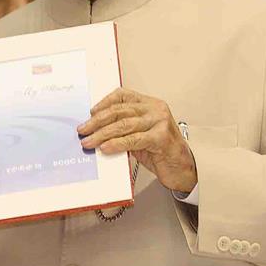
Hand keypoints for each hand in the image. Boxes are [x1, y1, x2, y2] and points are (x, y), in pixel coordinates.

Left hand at [78, 88, 197, 193]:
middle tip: (83, 130)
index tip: (90, 113)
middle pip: (119, 111)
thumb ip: (122, 129)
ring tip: (89, 142)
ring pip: (124, 125)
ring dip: (102, 134)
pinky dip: (117, 144)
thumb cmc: (160, 152)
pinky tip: (105, 148)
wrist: (182, 169)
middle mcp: (155, 109)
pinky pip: (133, 139)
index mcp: (149, 104)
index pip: (122, 95)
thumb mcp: (139, 135)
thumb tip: (94, 130)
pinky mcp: (161, 138)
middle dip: (97, 121)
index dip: (104, 103)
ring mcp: (160, 122)